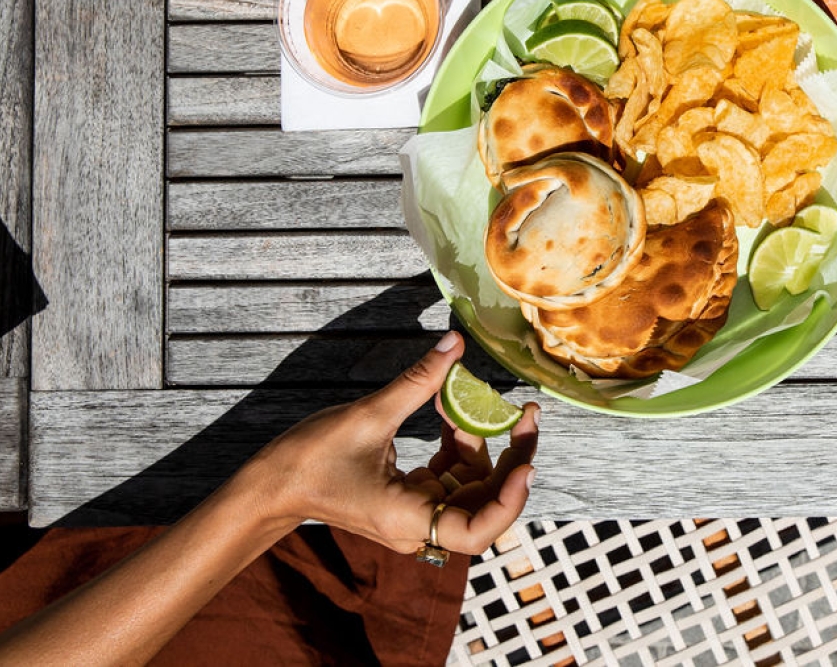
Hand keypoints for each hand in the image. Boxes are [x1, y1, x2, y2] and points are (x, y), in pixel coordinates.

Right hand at [240, 331, 539, 555]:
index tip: (526, 464)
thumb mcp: (368, 416)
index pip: (477, 530)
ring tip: (469, 395)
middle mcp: (419, 524)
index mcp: (409, 519)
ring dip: (477, 437)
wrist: (270, 486)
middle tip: (528, 413)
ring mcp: (417, 511)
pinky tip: (452, 406)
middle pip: (484, 498)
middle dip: (508, 454)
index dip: (509, 500)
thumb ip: (419, 382)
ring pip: (470, 481)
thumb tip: (455, 343)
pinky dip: (456, 439)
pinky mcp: (412, 496)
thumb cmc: (309, 461)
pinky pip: (450, 471)